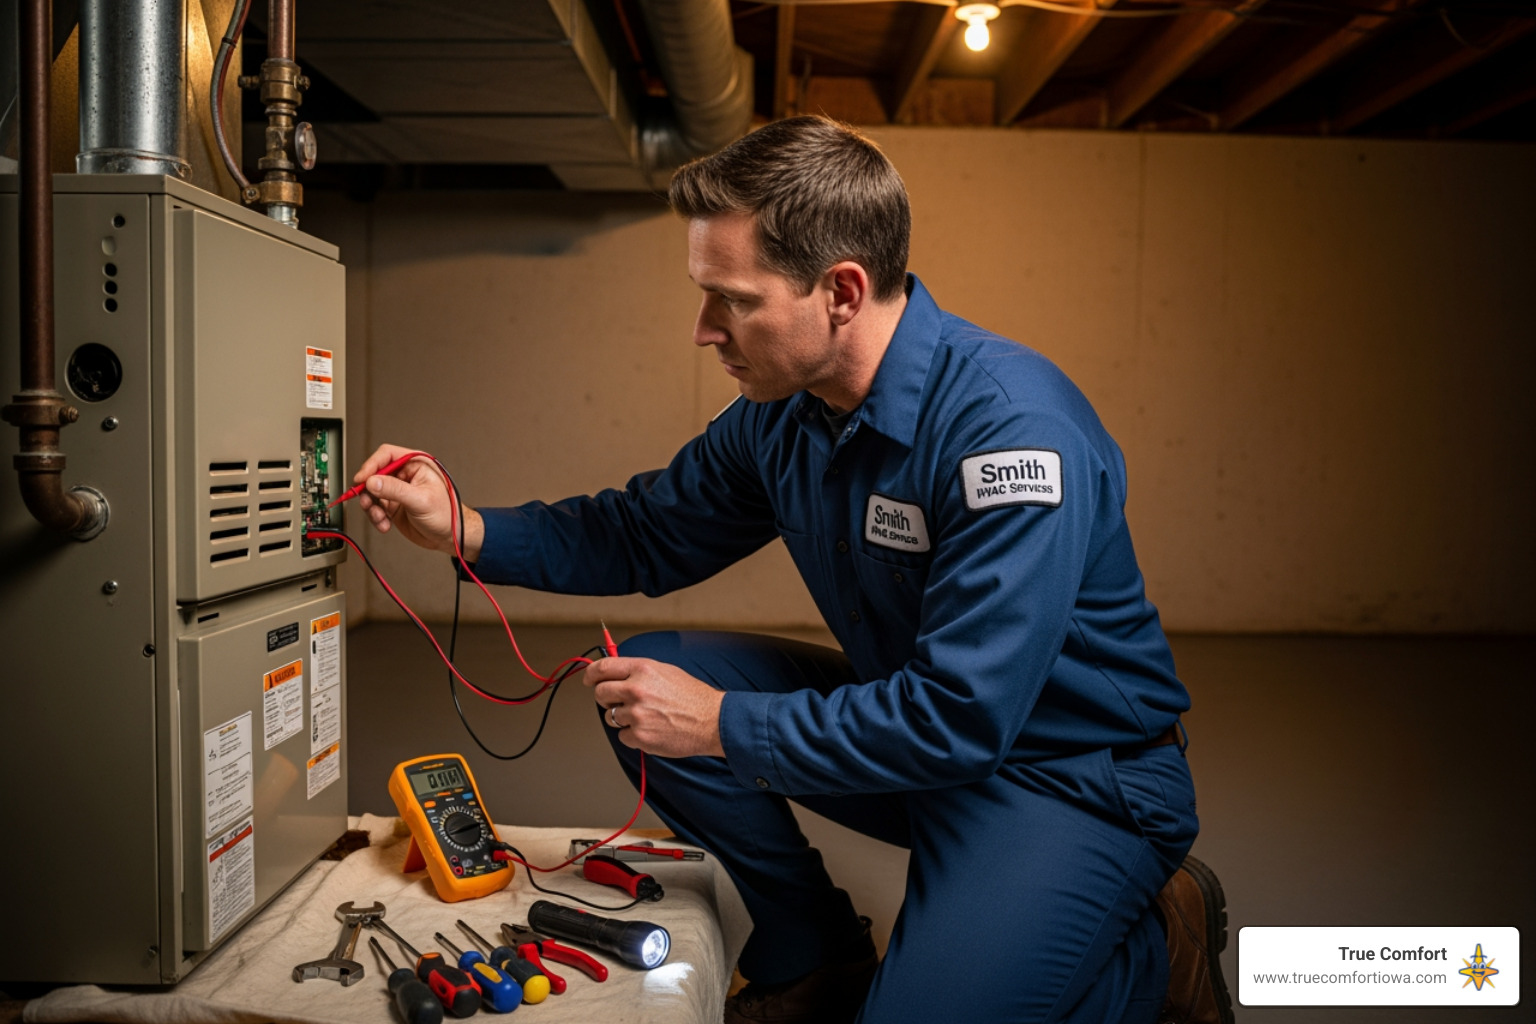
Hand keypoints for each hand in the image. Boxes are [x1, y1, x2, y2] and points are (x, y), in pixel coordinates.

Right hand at [352, 443, 483, 559]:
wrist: (450, 537)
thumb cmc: (447, 515)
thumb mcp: (420, 500)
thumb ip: (395, 490)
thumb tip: (373, 481)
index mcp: (416, 464)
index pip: (386, 455)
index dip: (371, 466)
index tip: (362, 479)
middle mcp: (405, 475)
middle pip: (375, 474)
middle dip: (368, 491)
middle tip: (368, 503)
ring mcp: (397, 491)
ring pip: (372, 493)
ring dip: (372, 507)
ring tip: (380, 518)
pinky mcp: (393, 506)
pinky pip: (375, 508)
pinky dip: (376, 517)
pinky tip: (385, 524)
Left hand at [585, 657, 725, 758]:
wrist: (713, 721)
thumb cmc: (693, 696)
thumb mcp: (665, 671)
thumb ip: (638, 670)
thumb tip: (615, 672)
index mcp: (642, 670)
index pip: (602, 668)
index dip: (591, 674)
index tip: (589, 679)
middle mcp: (636, 690)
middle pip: (600, 693)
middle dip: (605, 698)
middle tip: (618, 701)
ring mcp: (637, 715)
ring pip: (611, 716)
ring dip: (624, 718)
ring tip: (647, 716)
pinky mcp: (640, 737)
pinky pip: (623, 736)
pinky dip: (634, 735)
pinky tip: (652, 729)